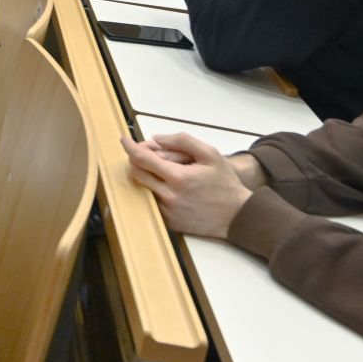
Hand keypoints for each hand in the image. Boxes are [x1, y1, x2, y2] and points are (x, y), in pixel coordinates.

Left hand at [121, 133, 253, 238]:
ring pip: (143, 187)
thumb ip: (182, 141)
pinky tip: (169, 185)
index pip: (142, 159)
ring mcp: (167, 211)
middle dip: (137, 159)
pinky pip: (152, 201)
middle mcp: (169, 196)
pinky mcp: (169, 222)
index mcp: (179, 178)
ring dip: (146, 174)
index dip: (130, 147)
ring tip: (164, 168)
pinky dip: (155, 189)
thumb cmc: (225, 184)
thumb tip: (156, 139)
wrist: (237, 215)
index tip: (124, 140)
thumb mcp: (210, 154)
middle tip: (147, 153)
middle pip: (137, 173)